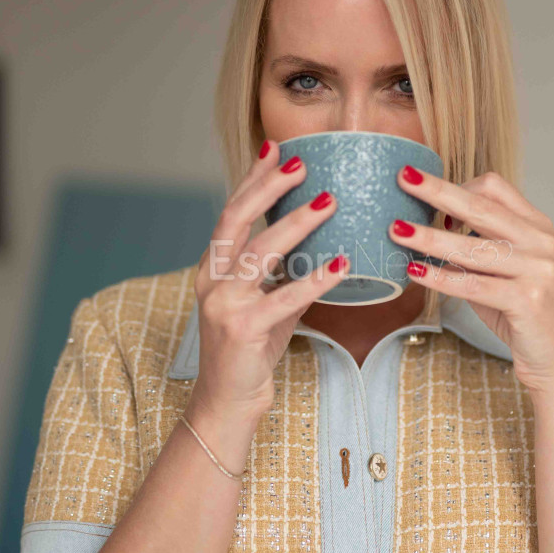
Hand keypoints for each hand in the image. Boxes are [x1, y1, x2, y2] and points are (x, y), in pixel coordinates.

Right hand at [186, 140, 349, 434]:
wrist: (227, 403)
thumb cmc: (249, 353)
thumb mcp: (265, 305)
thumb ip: (284, 276)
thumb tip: (322, 248)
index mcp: (212, 270)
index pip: (231, 212)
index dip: (253, 179)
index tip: (275, 149)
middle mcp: (211, 281)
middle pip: (237, 219)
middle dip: (269, 187)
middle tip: (302, 163)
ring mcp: (223, 304)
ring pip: (260, 252)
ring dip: (296, 223)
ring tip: (329, 202)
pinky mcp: (242, 329)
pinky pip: (284, 297)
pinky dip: (316, 279)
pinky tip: (342, 264)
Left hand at [388, 164, 553, 395]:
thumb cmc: (523, 313)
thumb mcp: (504, 271)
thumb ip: (476, 248)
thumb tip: (424, 231)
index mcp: (537, 226)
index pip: (495, 188)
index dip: (458, 186)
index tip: (427, 194)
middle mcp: (541, 242)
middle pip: (480, 207)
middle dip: (437, 191)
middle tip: (403, 179)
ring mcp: (538, 270)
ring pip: (472, 247)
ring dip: (429, 238)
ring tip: (397, 232)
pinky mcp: (528, 300)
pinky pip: (472, 284)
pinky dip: (439, 277)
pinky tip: (415, 272)